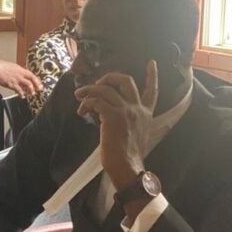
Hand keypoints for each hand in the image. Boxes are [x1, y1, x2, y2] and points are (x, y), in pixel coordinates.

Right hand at [0, 59, 42, 98]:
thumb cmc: (1, 67)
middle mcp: (20, 74)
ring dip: (31, 90)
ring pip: (28, 84)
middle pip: (32, 79)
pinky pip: (19, 90)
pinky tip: (22, 96)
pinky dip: (21, 94)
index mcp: (20, 69)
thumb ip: (17, 72)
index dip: (37, 80)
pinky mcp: (12, 84)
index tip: (39, 84)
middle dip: (37, 85)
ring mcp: (16, 79)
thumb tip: (21, 76)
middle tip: (39, 90)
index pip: (31, 75)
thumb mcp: (12, 67)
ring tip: (32, 94)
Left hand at [74, 60, 158, 189]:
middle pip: (126, 80)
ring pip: (105, 89)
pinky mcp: (113, 117)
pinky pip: (96, 101)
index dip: (152, 75)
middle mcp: (138, 109)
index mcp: (145, 114)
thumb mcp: (134, 134)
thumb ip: (127, 121)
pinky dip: (86, 103)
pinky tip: (81, 112)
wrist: (127, 168)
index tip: (151, 62)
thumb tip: (106, 113)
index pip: (152, 91)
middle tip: (96, 84)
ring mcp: (126, 111)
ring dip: (89, 90)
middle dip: (108, 77)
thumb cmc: (127, 157)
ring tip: (79, 96)